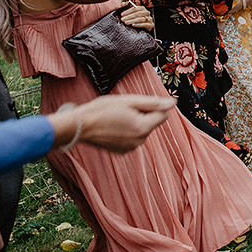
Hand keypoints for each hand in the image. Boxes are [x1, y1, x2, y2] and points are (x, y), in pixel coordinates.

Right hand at [50, 95, 175, 152]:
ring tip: (116, 118)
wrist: (79, 125)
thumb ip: (153, 103)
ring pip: (142, 130)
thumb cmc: (102, 110)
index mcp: (143, 128)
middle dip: (143, 115)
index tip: (137, 104)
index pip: (163, 115)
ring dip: (135, 123)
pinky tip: (112, 126)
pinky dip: (126, 131)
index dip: (152, 107)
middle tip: (124, 109)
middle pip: (152, 123)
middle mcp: (139, 141)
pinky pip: (132, 138)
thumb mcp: (129, 101)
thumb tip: (173, 103)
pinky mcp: (122, 151)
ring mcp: (130, 148)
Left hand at [119, 4, 152, 31]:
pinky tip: (133, 25)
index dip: (128, 11)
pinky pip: (144, 24)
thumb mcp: (133, 12)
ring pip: (140, 19)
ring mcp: (149, 19)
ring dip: (132, 21)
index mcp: (142, 8)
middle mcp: (146, 13)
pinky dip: (138, 24)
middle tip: (122, 19)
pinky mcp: (150, 25)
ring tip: (126, 22)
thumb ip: (128, 7)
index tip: (122, 14)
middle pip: (137, 13)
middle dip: (129, 16)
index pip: (135, 8)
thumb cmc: (139, 18)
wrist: (147, 25)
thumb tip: (122, 3)